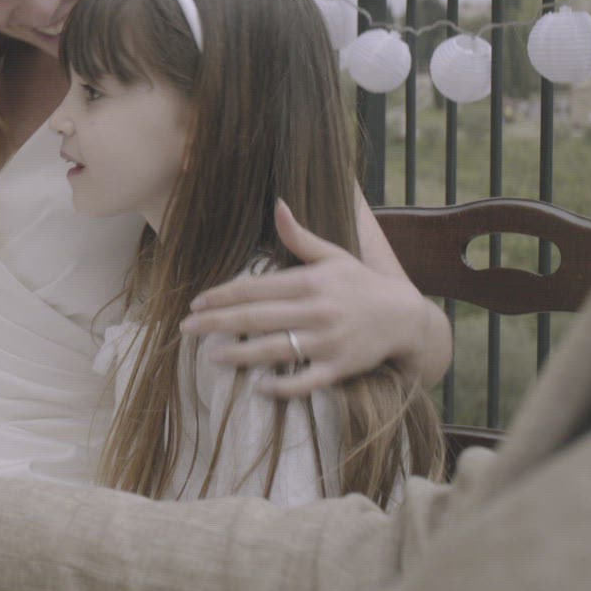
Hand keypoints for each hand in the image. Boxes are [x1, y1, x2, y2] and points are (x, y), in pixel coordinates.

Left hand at [180, 199, 446, 396]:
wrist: (404, 317)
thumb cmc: (360, 283)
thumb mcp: (332, 255)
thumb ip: (299, 237)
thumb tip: (277, 204)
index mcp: (310, 282)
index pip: (255, 288)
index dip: (222, 295)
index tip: (196, 302)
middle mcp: (316, 311)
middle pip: (256, 318)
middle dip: (217, 323)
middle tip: (186, 327)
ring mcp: (328, 342)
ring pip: (275, 350)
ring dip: (240, 355)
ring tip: (211, 357)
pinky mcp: (340, 368)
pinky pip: (306, 381)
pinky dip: (283, 386)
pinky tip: (258, 386)